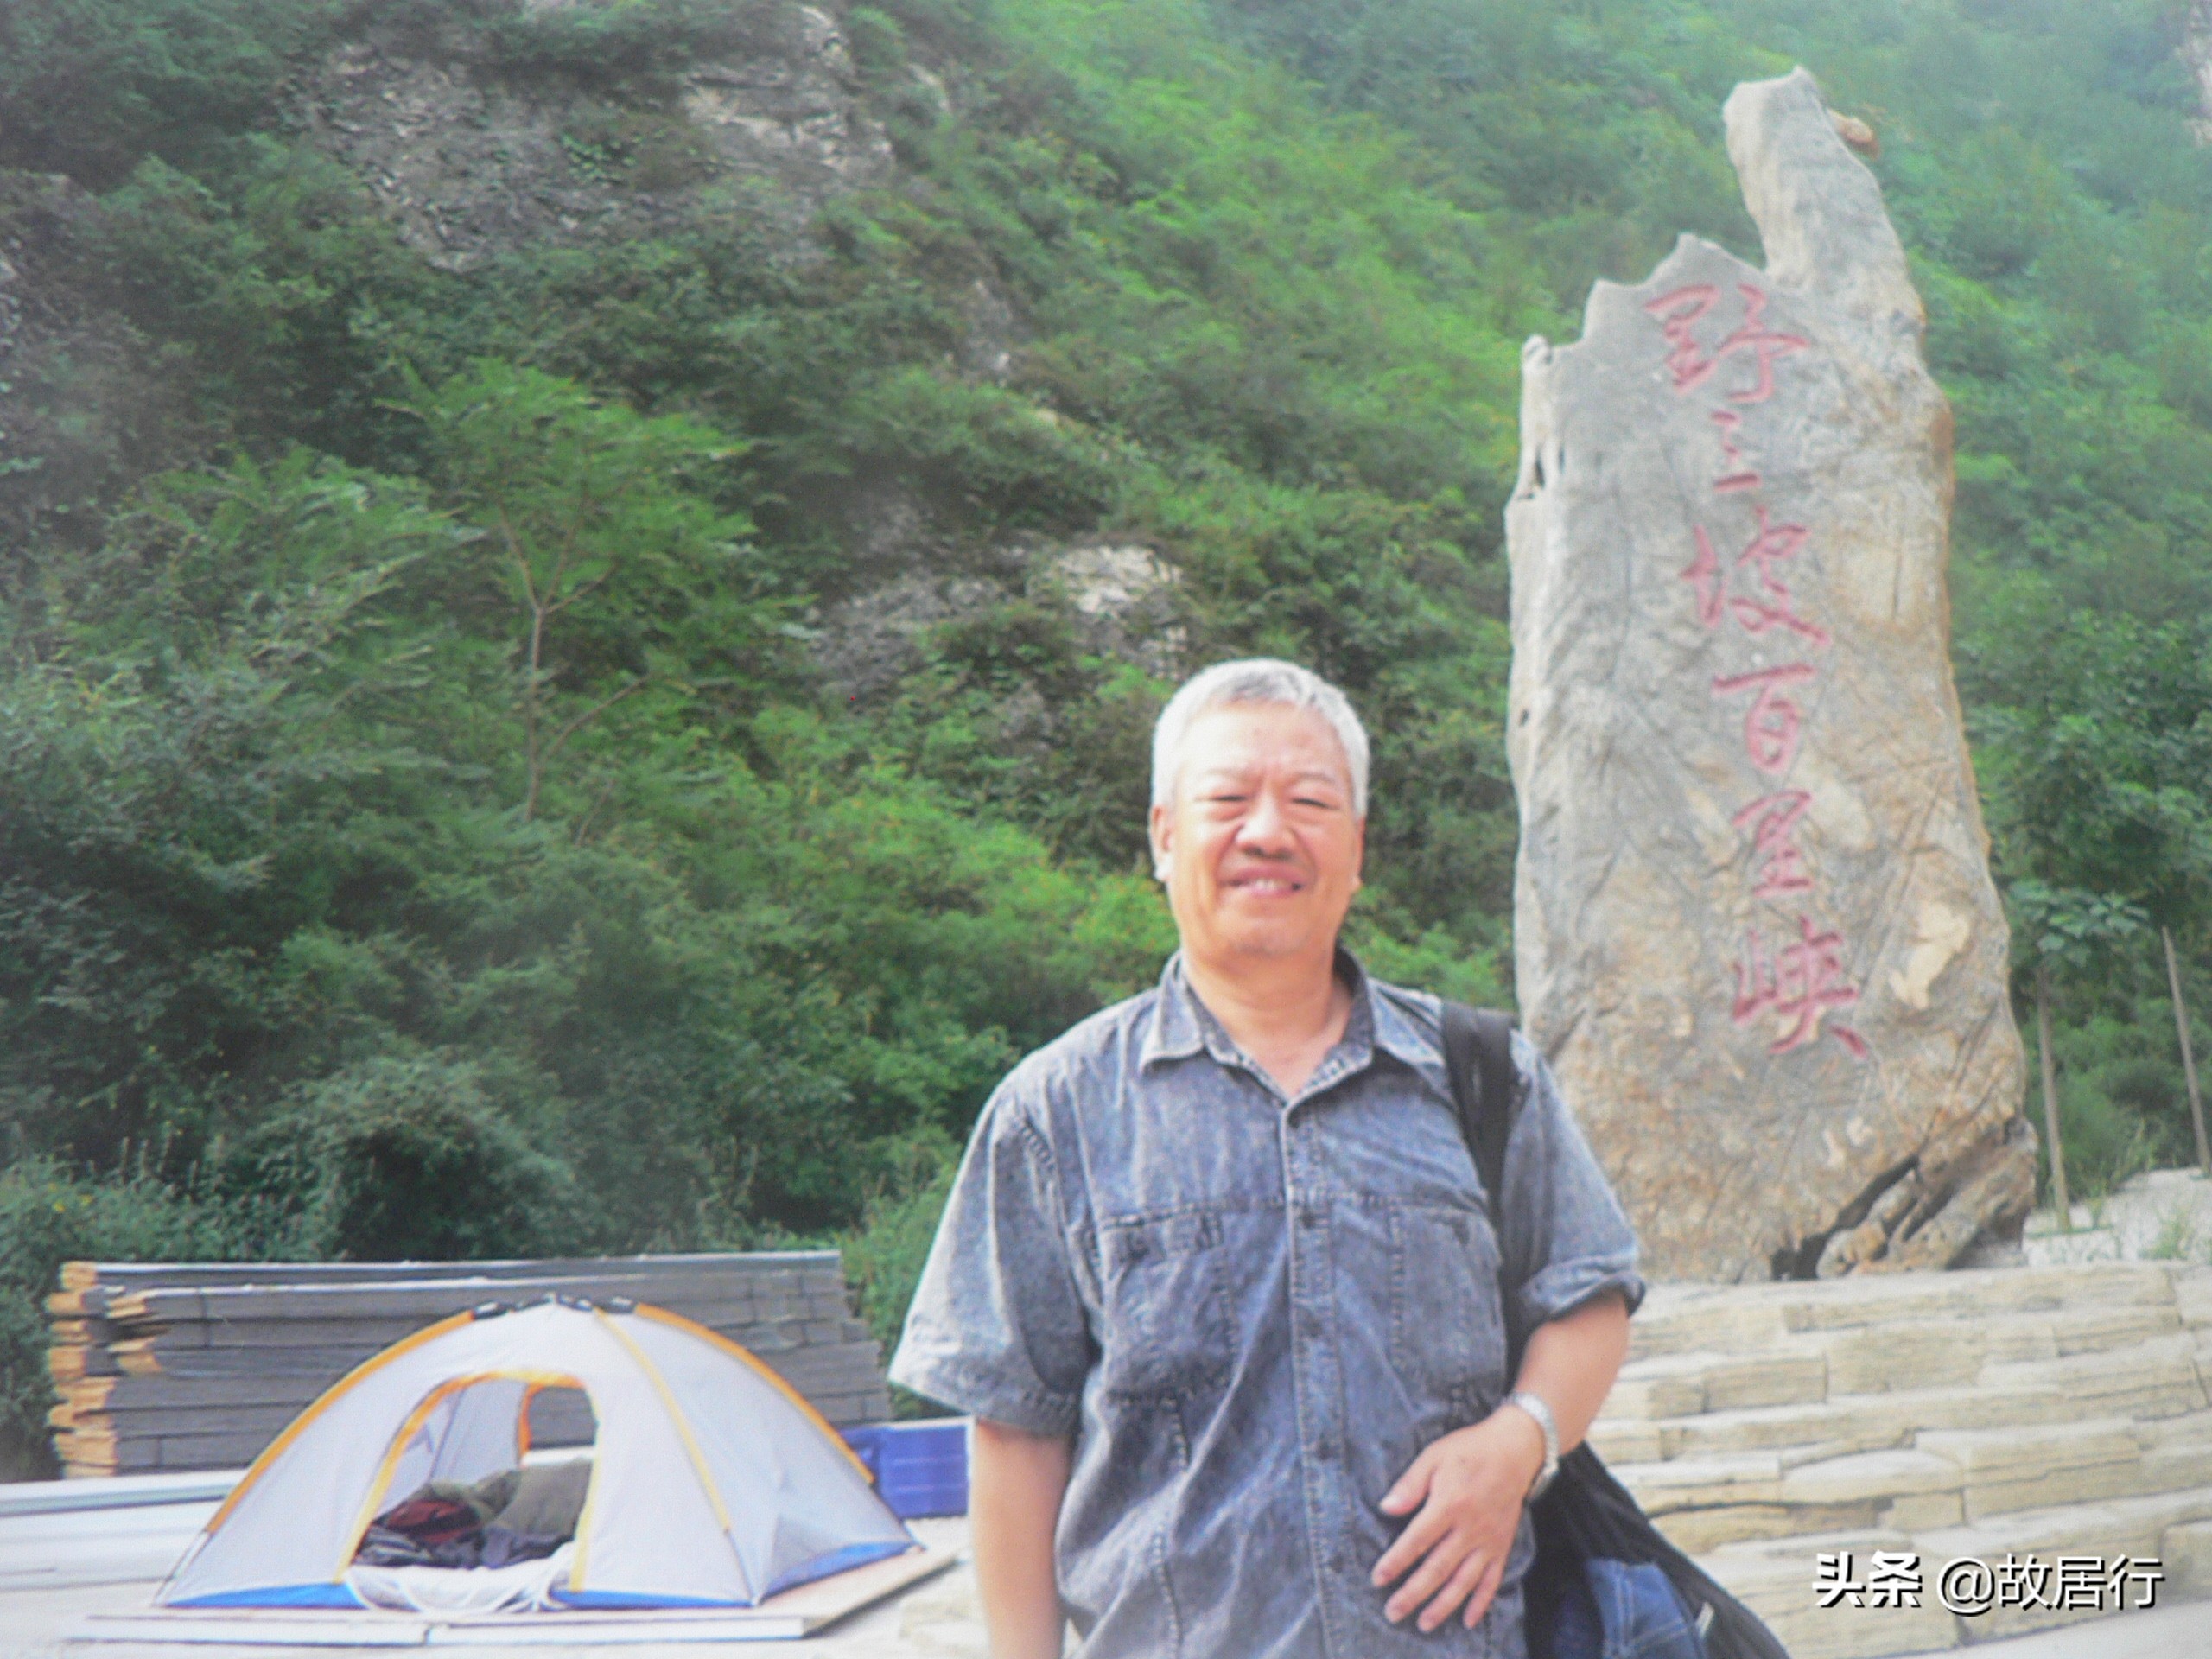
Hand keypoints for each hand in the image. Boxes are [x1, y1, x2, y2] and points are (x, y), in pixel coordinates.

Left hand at [1371, 1406, 1545, 1631]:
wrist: (1515, 1449)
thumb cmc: (1468, 1450)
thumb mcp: (1433, 1456)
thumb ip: (1410, 1484)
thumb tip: (1386, 1508)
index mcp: (1449, 1504)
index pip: (1417, 1540)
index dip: (1396, 1562)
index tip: (1378, 1579)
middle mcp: (1469, 1528)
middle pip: (1438, 1568)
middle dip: (1414, 1594)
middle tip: (1393, 1613)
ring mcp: (1488, 1541)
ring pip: (1464, 1581)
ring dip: (1443, 1605)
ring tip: (1424, 1624)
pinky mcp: (1502, 1546)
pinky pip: (1492, 1581)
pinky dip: (1481, 1603)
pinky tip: (1467, 1621)